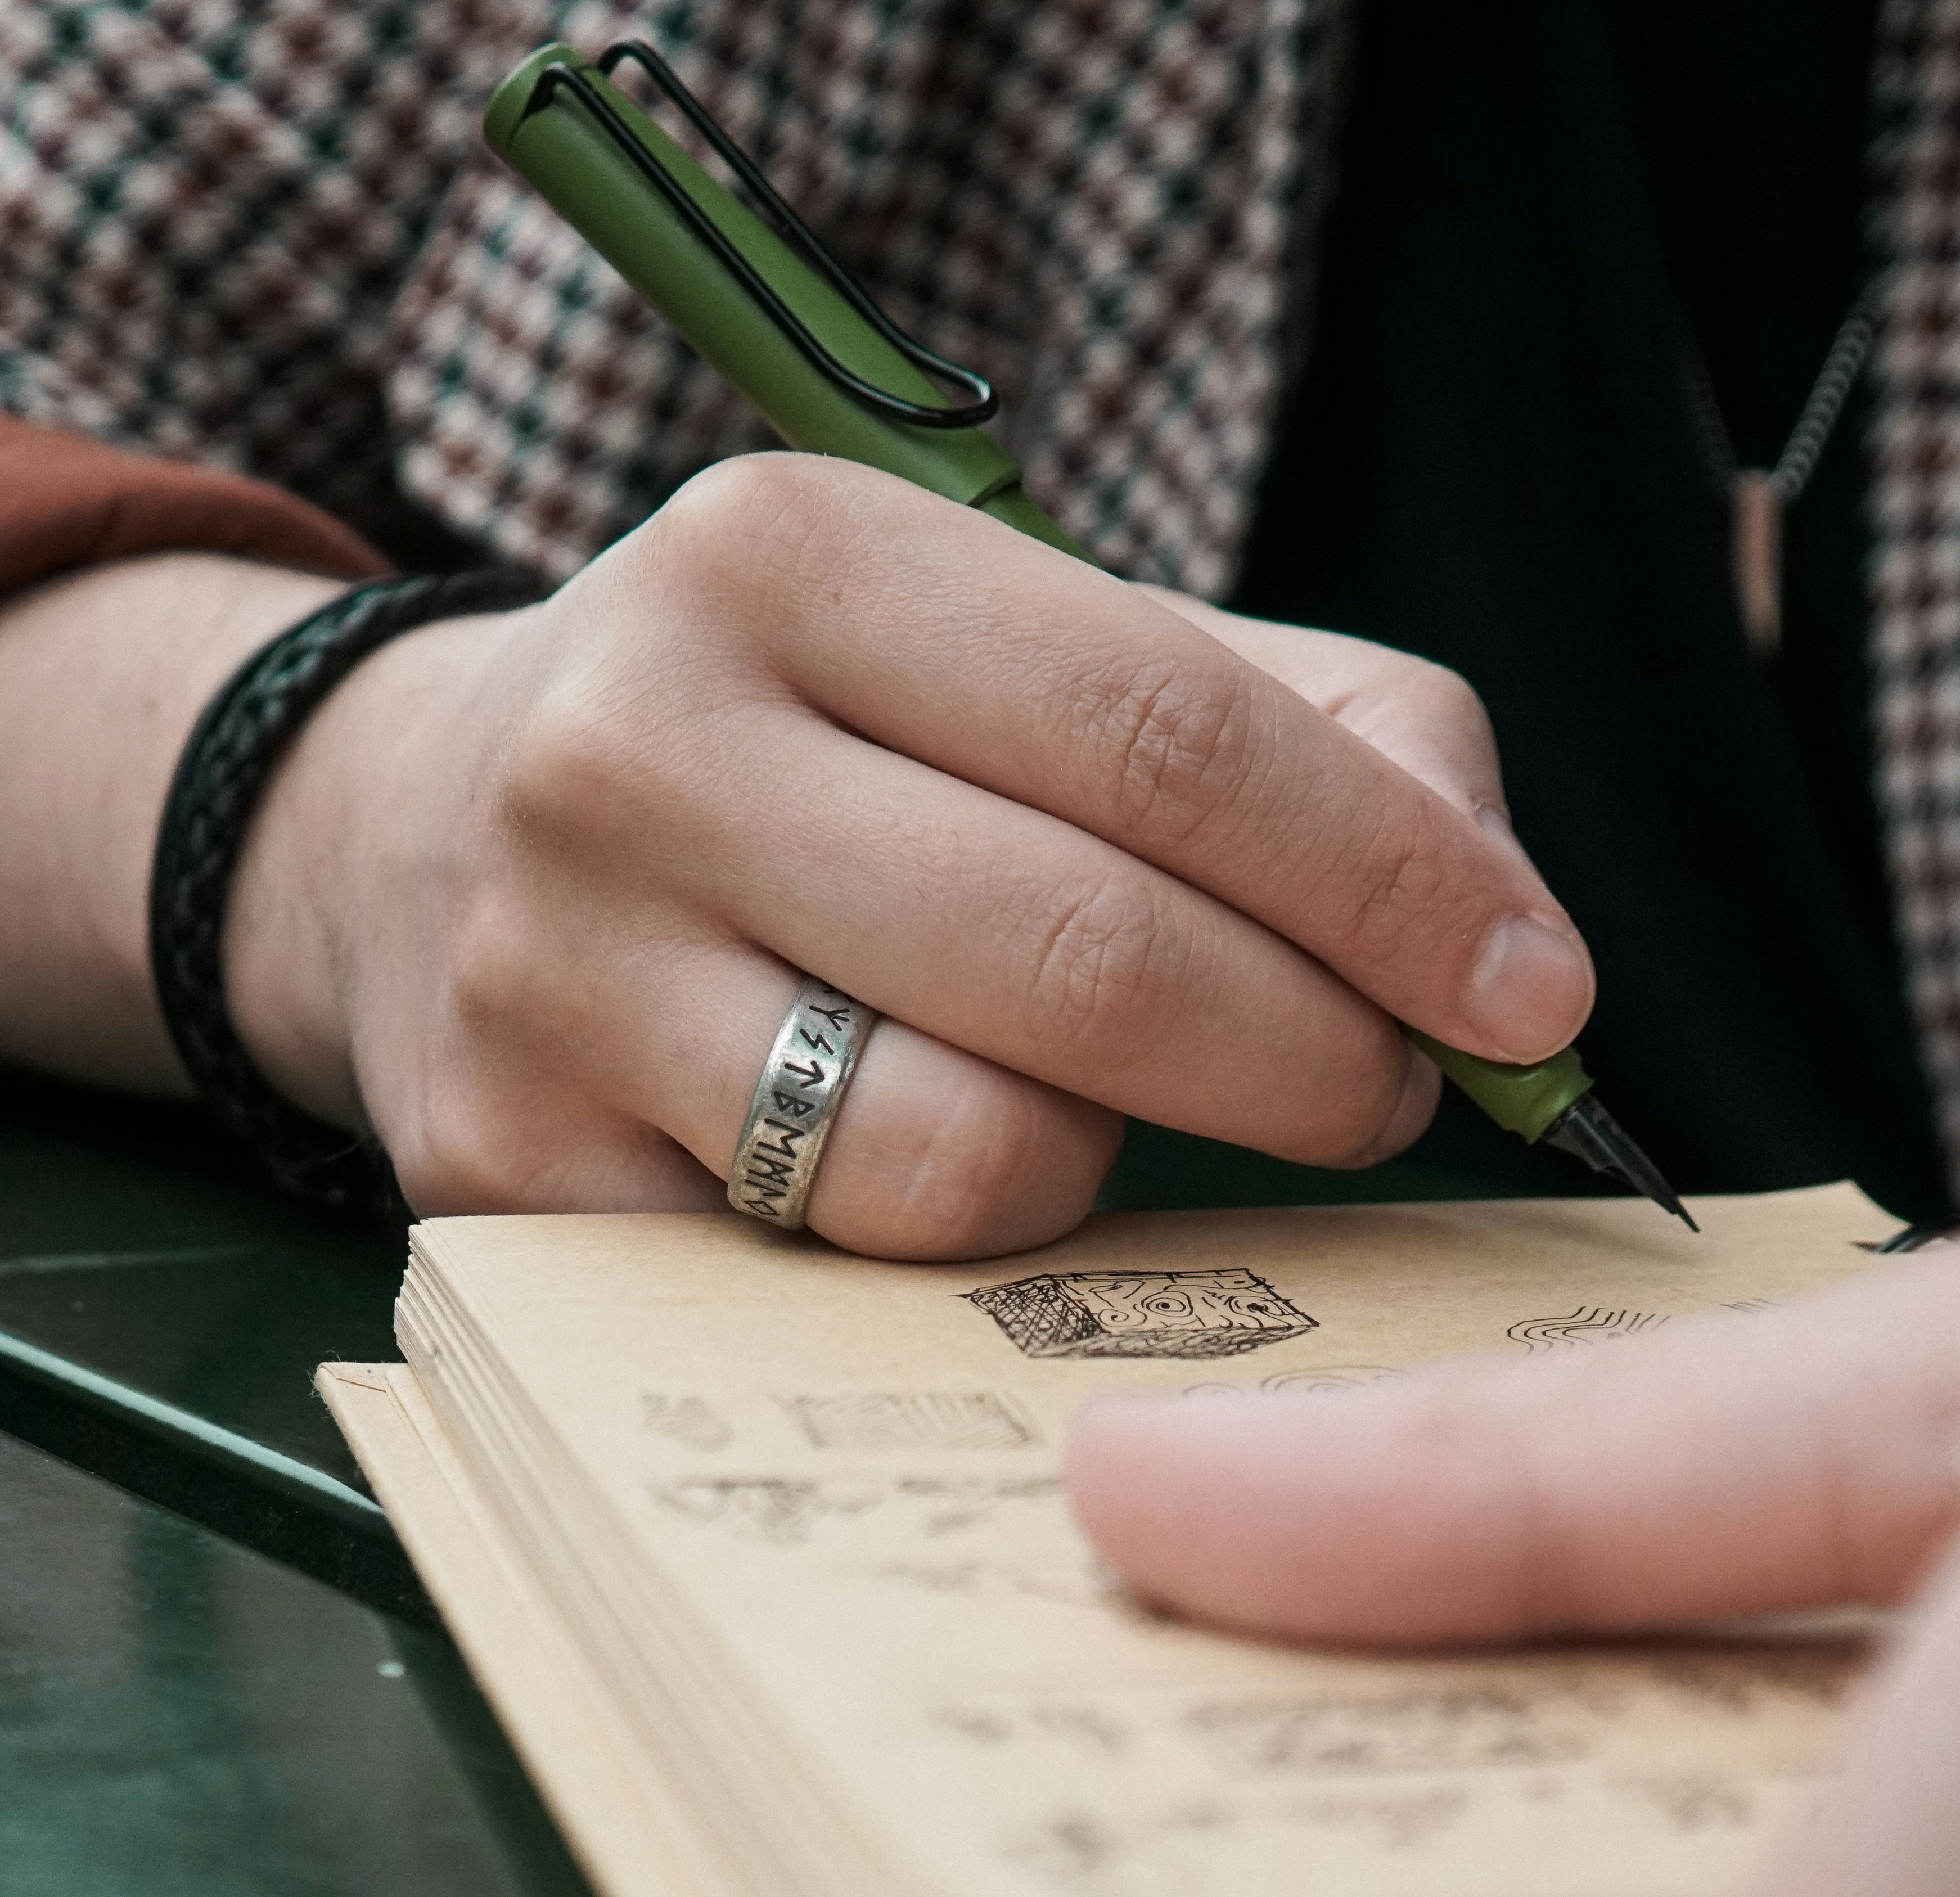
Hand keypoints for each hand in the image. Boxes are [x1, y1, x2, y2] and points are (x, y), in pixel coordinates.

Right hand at [235, 454, 1591, 1254]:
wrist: (427, 836)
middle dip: (1314, 1058)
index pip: (1166, 733)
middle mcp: (635, 746)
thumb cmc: (818, 744)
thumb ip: (1307, 734)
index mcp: (789, 554)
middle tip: (1392, 1091)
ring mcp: (549, 975)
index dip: (1388, 882)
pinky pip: (838, 1279)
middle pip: (1087, 958)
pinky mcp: (512, 1178)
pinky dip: (948, 1257)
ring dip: (1113, 1172)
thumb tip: (1502, 945)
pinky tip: (937, 1175)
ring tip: (1107, 1115)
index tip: (1532, 992)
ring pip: (964, 1156)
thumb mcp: (1028, 650)